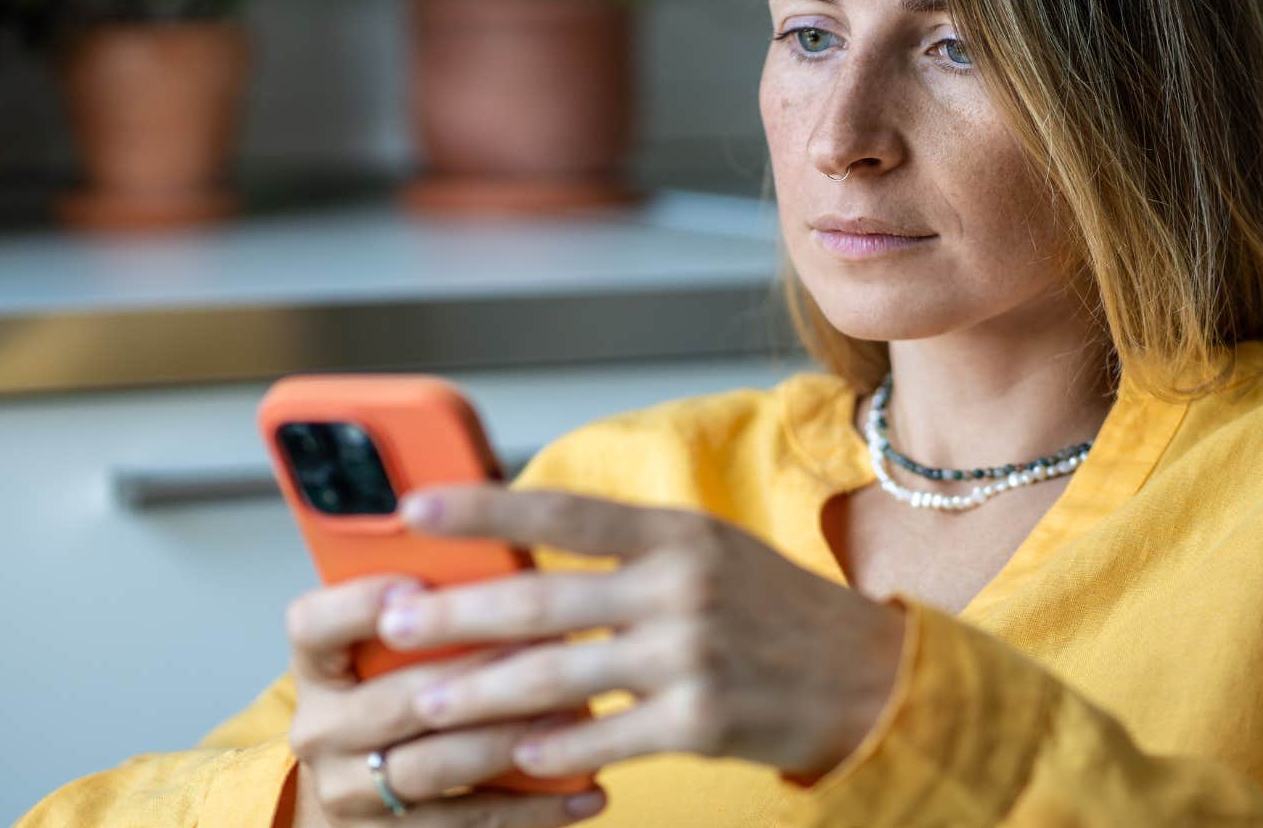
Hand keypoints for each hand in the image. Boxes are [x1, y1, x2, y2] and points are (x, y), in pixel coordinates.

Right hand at [285, 573, 609, 825]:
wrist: (363, 781)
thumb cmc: (401, 683)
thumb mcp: (400, 637)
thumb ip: (437, 594)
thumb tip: (507, 527)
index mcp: (319, 662)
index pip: (313, 623)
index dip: (361, 604)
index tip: (418, 585)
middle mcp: (321, 727)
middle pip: (395, 700)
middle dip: (479, 674)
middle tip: (549, 648)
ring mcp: (351, 789)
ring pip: (434, 766)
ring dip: (510, 739)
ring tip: (577, 716)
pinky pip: (467, 824)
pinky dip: (535, 807)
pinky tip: (588, 787)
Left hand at [376, 484, 908, 781]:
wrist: (870, 677)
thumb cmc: (775, 610)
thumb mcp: (710, 553)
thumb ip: (628, 550)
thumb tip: (525, 547)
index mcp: (678, 534)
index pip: (564, 513)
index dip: (485, 507)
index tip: (416, 507)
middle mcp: (681, 586)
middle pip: (543, 601)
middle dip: (455, 614)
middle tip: (392, 620)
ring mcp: (690, 656)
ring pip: (558, 678)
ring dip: (480, 694)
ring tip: (422, 704)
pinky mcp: (700, 720)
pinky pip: (603, 738)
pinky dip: (552, 750)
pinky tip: (511, 755)